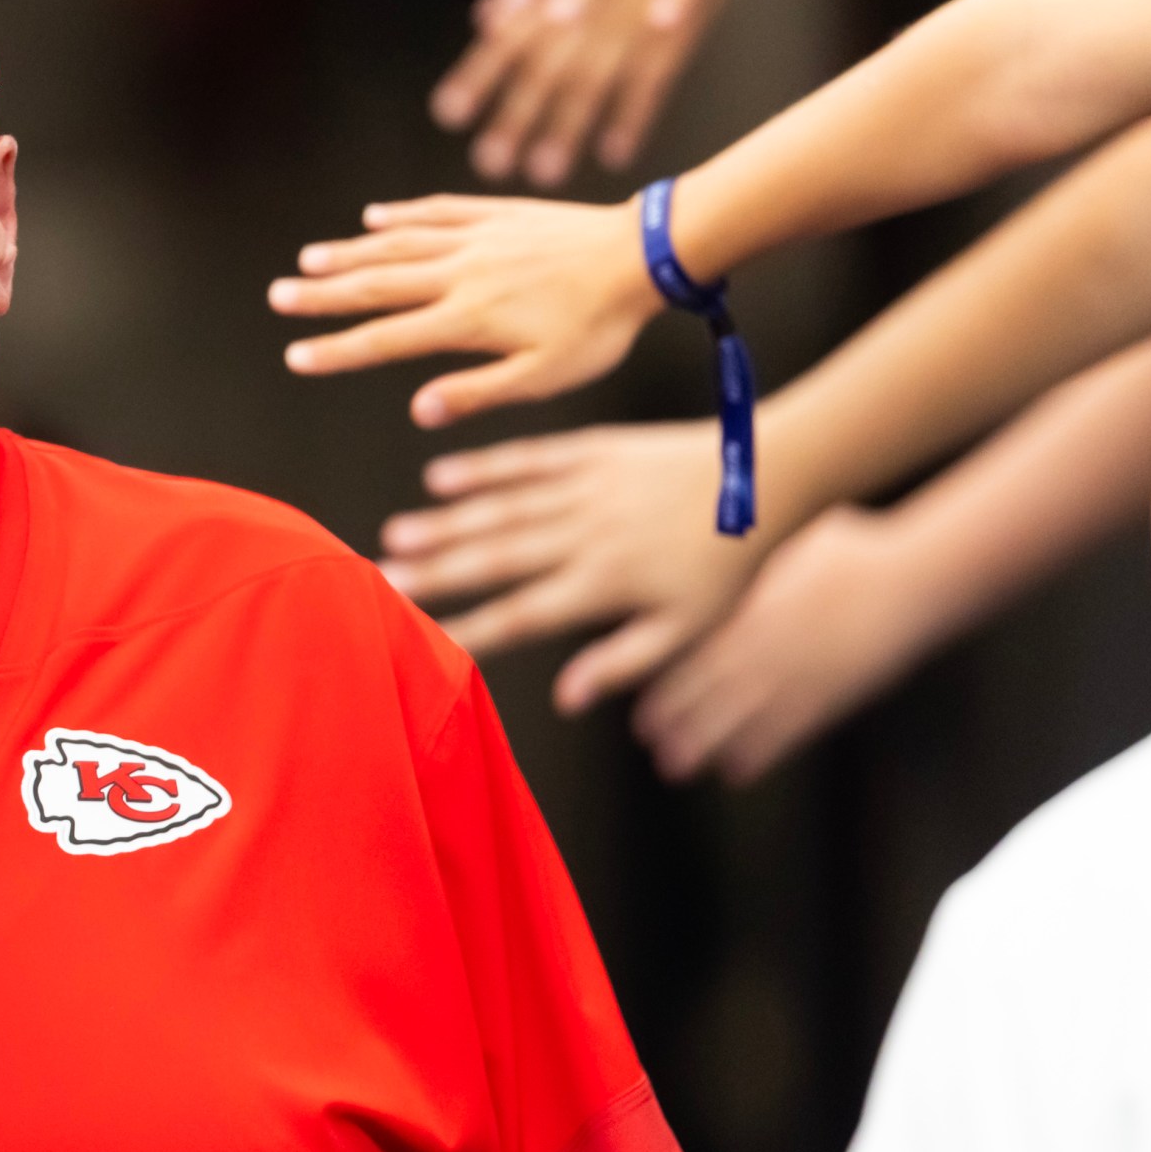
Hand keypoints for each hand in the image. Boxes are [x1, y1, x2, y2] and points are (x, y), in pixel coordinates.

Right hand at [270, 195, 657, 426]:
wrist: (643, 253)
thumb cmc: (599, 325)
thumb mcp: (546, 376)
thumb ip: (478, 391)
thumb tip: (419, 411)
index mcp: (466, 319)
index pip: (385, 338)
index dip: (336, 350)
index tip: (295, 357)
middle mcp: (459, 273)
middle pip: (376, 284)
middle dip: (322, 294)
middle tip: (277, 297)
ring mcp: (475, 238)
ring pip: (397, 244)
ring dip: (349, 253)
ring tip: (308, 259)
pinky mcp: (496, 214)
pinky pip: (437, 211)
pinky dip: (400, 215)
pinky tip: (374, 217)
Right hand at [377, 422, 769, 712]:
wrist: (765, 477)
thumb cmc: (728, 566)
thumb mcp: (687, 629)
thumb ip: (623, 662)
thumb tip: (566, 700)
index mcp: (606, 584)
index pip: (525, 613)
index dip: (473, 629)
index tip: (425, 642)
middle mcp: (586, 536)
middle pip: (498, 558)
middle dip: (439, 573)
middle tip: (385, 584)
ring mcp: (585, 488)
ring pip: (503, 509)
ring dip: (446, 523)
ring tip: (396, 536)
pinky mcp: (592, 451)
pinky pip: (527, 459)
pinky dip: (482, 468)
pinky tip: (439, 478)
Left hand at [436, 0, 728, 185]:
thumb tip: (483, 20)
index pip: (507, 32)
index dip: (476, 73)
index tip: (446, 114)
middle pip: (543, 62)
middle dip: (514, 114)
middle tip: (488, 164)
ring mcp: (640, 4)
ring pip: (594, 74)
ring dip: (567, 124)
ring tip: (543, 172)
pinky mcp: (690, 15)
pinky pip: (657, 74)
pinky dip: (634, 114)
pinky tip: (614, 154)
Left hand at [632, 506, 952, 782]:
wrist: (909, 579)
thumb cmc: (855, 552)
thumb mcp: (789, 549)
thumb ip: (757, 570)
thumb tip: (730, 553)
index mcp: (751, 612)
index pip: (695, 655)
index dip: (668, 685)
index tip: (644, 706)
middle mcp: (765, 648)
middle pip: (707, 692)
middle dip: (676, 721)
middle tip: (651, 743)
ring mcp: (796, 676)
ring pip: (738, 719)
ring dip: (703, 744)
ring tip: (676, 767)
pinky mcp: (831, 697)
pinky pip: (787, 732)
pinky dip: (758, 753)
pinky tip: (737, 771)